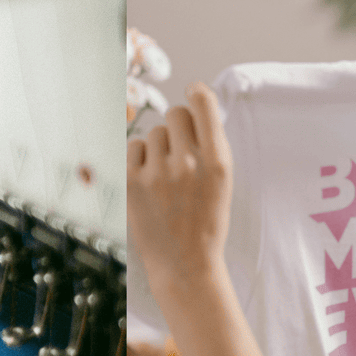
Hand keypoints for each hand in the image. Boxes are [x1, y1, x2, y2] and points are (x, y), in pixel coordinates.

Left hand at [127, 82, 233, 290]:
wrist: (185, 264)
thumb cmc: (206, 221)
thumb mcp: (223, 182)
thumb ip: (211, 145)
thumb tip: (194, 105)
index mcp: (217, 161)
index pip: (204, 105)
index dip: (196, 93)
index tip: (192, 91)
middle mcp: (188, 163)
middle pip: (175, 114)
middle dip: (176, 128)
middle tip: (178, 154)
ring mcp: (157, 173)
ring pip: (153, 133)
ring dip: (157, 149)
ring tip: (165, 179)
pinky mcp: (132, 182)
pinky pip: (132, 147)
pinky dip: (138, 161)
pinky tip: (148, 183)